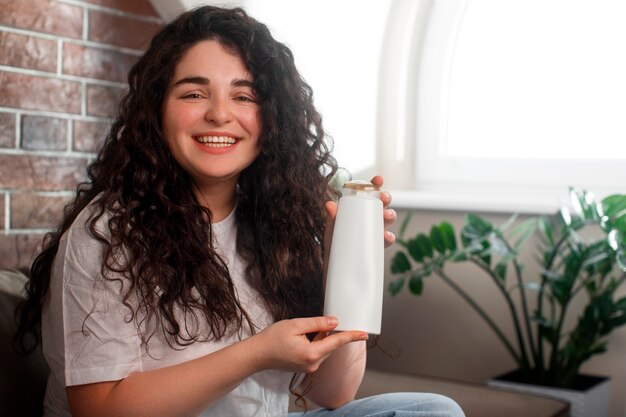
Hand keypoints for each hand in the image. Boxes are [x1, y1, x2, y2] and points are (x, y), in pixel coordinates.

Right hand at [251, 317, 367, 373]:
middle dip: (330, 333)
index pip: (337, 342)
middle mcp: (313, 364)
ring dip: (321, 338)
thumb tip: (335, 322)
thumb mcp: (296, 325)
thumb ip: (317, 323)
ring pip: (324, 349)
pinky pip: (316, 353)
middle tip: (319, 322)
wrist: (257, 355)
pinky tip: (303, 337)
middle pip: (330, 346)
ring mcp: (309, 367)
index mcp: (312, 353)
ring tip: (302, 331)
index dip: (352, 336)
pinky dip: (316, 343)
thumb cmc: (273, 339)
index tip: (365, 334)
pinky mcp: (305, 367)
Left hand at [325, 175, 396, 247]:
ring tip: (386, 216)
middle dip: (386, 198)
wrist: (334, 265)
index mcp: (360, 209)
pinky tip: (386, 236)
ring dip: (390, 215)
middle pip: (382, 204)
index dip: (376, 185)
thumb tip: (329, 204)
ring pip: (388, 219)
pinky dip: (389, 236)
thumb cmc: (334, 242)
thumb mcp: (332, 229)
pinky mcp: (378, 246)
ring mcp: (375, 231)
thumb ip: (332, 217)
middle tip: (383, 198)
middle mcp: (370, 218)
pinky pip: (387, 239)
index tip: (378, 179)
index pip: (369, 193)